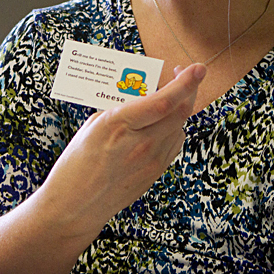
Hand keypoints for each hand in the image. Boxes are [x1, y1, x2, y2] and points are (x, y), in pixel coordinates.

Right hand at [36, 63, 205, 240]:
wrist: (76, 205)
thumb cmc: (77, 162)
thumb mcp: (94, 125)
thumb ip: (121, 109)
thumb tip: (143, 93)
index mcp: (118, 126)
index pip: (162, 102)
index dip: (184, 84)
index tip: (197, 69)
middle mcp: (140, 144)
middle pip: (179, 112)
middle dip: (188, 89)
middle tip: (184, 74)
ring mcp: (151, 161)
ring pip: (179, 126)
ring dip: (179, 108)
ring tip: (166, 98)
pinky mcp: (155, 172)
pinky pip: (173, 143)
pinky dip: (172, 127)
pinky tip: (161, 122)